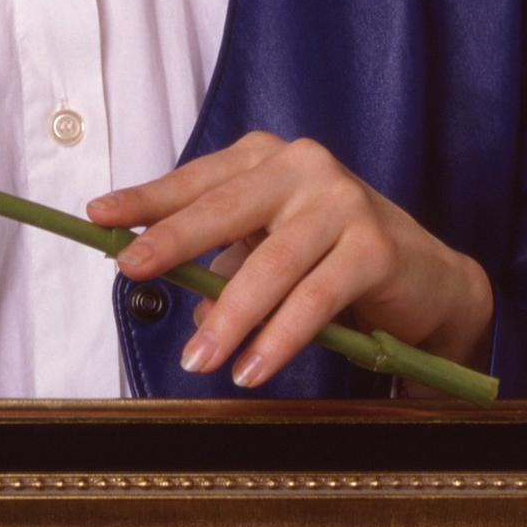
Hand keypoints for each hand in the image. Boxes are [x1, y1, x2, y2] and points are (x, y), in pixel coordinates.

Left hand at [87, 132, 494, 391]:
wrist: (427, 278)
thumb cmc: (333, 257)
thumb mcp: (270, 251)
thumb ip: (225, 264)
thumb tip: (181, 300)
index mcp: (267, 158)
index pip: (197, 179)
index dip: (147, 199)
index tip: (98, 217)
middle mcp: (304, 166)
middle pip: (226, 207)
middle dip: (174, 241)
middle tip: (130, 272)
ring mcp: (344, 201)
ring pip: (271, 261)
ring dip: (230, 316)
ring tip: (197, 360)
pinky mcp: (376, 246)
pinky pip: (316, 297)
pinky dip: (280, 337)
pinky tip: (252, 368)